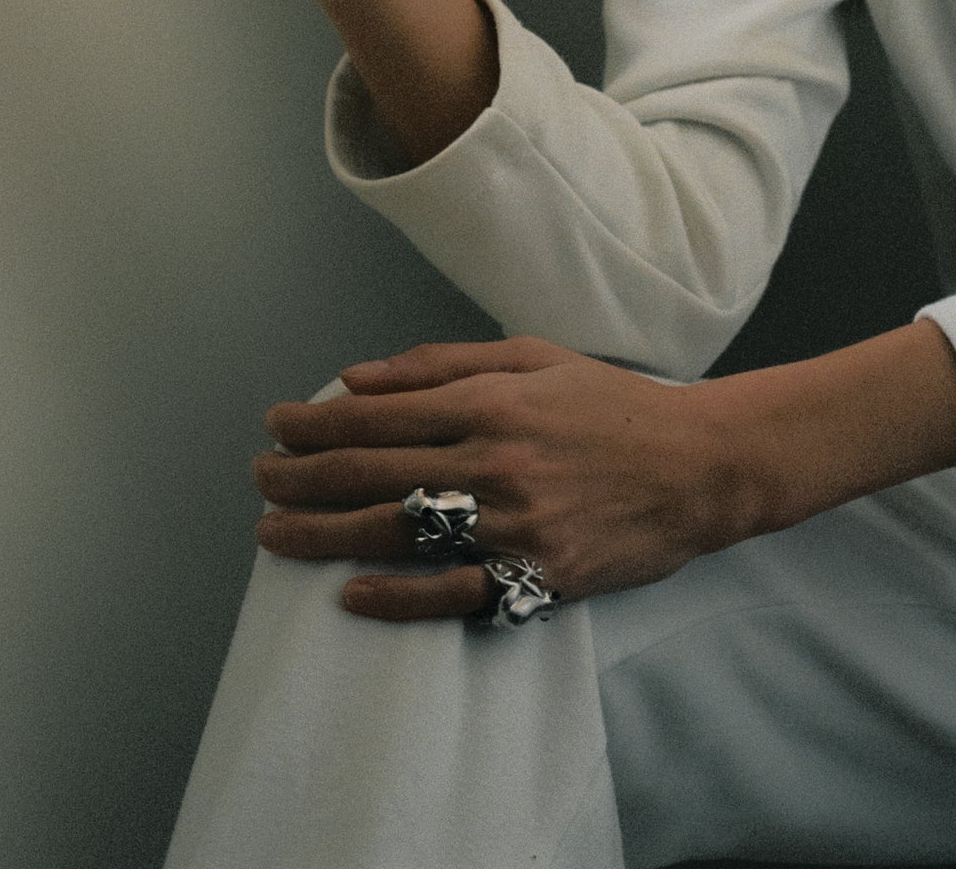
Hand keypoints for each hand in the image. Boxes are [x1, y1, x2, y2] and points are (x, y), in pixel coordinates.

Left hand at [251, 336, 753, 621]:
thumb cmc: (612, 405)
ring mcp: (514, 525)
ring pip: (397, 534)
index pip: (378, 415)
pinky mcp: (537, 577)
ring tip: (272, 536)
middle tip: (257, 480)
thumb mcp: (532, 358)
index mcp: (491, 401)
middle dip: (300, 478)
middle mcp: (494, 462)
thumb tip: (356, 377)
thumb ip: (441, 365)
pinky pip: (451, 594)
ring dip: (322, 536)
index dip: (315, 424)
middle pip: (372, 474)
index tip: (275, 427)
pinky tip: (348, 595)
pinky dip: (395, 598)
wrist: (699, 467)